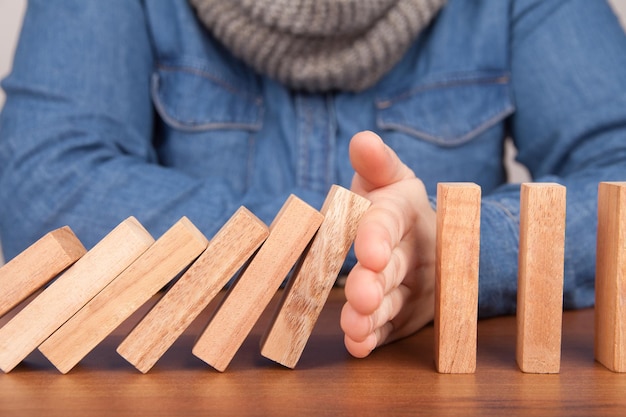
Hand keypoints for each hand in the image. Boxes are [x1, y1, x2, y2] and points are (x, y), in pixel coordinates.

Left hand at [341, 131, 436, 357]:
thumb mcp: (390, 178)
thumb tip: (362, 139)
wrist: (430, 242)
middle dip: (374, 283)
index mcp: (405, 214)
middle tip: (359, 295)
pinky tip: (357, 345)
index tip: (368, 251)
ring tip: (353, 327)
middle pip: (393, 269)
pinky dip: (374, 338)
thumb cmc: (395, 206)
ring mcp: (411, 287)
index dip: (378, 236)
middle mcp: (412, 253)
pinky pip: (390, 328)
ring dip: (372, 316)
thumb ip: (375, 163)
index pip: (390, 223)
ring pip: (391, 303)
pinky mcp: (404, 315)